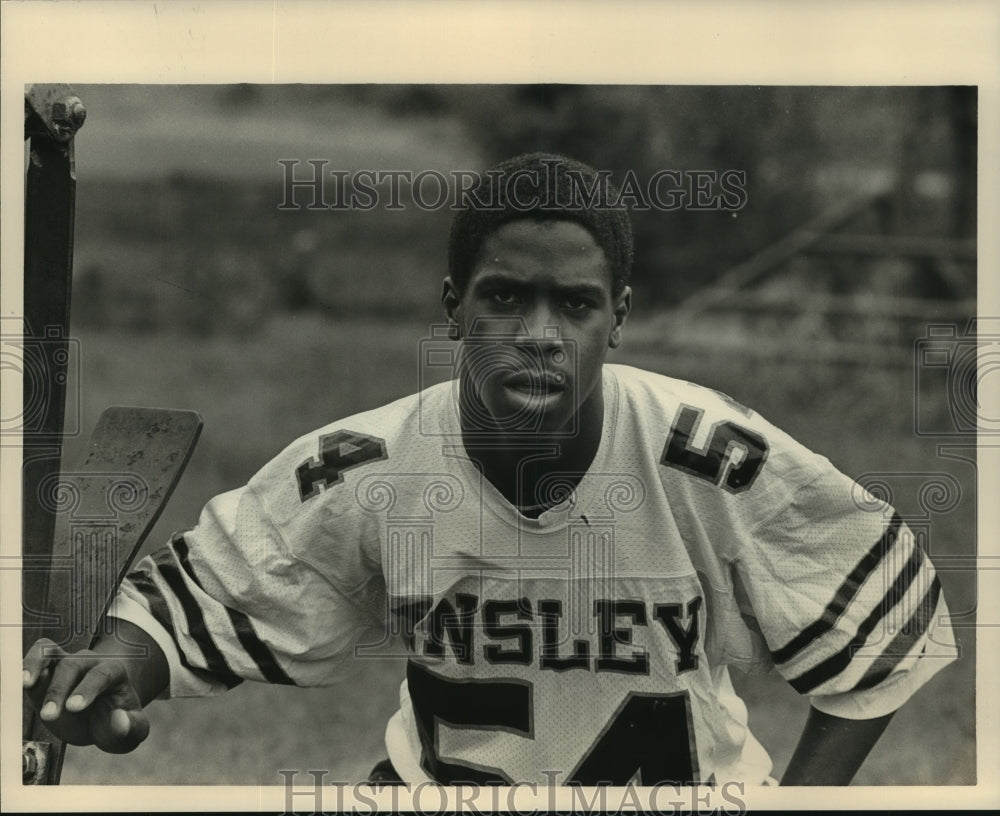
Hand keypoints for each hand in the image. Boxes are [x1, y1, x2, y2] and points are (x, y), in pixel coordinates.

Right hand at [23, 637, 150, 752]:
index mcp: (115, 673)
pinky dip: (27, 664)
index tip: (74, 707)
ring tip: (26, 684)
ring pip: (51, 653)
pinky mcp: (47, 669)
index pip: (102, 675)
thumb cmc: (116, 721)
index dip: (87, 689)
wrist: (102, 714)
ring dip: (36, 666)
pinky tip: (20, 681)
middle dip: (59, 689)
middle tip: (49, 716)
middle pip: (73, 666)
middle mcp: (90, 663)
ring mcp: (67, 663)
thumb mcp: (132, 730)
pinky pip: (37, 657)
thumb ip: (129, 726)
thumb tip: (119, 719)